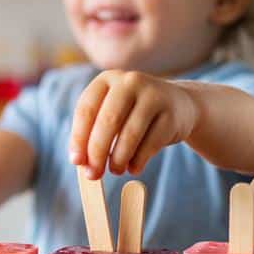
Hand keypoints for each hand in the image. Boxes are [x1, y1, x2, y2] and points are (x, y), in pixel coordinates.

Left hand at [70, 69, 199, 178]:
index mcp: (107, 80)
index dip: (78, 138)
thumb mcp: (110, 113)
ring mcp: (153, 95)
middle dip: (97, 152)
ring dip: (118, 159)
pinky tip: (133, 168)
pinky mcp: (170, 114)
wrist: (178, 105)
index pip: (86, 109)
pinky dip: (138, 161)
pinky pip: (150, 143)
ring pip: (130, 133)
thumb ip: (93, 134)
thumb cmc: (133, 113)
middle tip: (93, 174)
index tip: (76, 161)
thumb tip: (82, 163)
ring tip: (115, 170)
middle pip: (108, 120)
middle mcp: (130, 82)